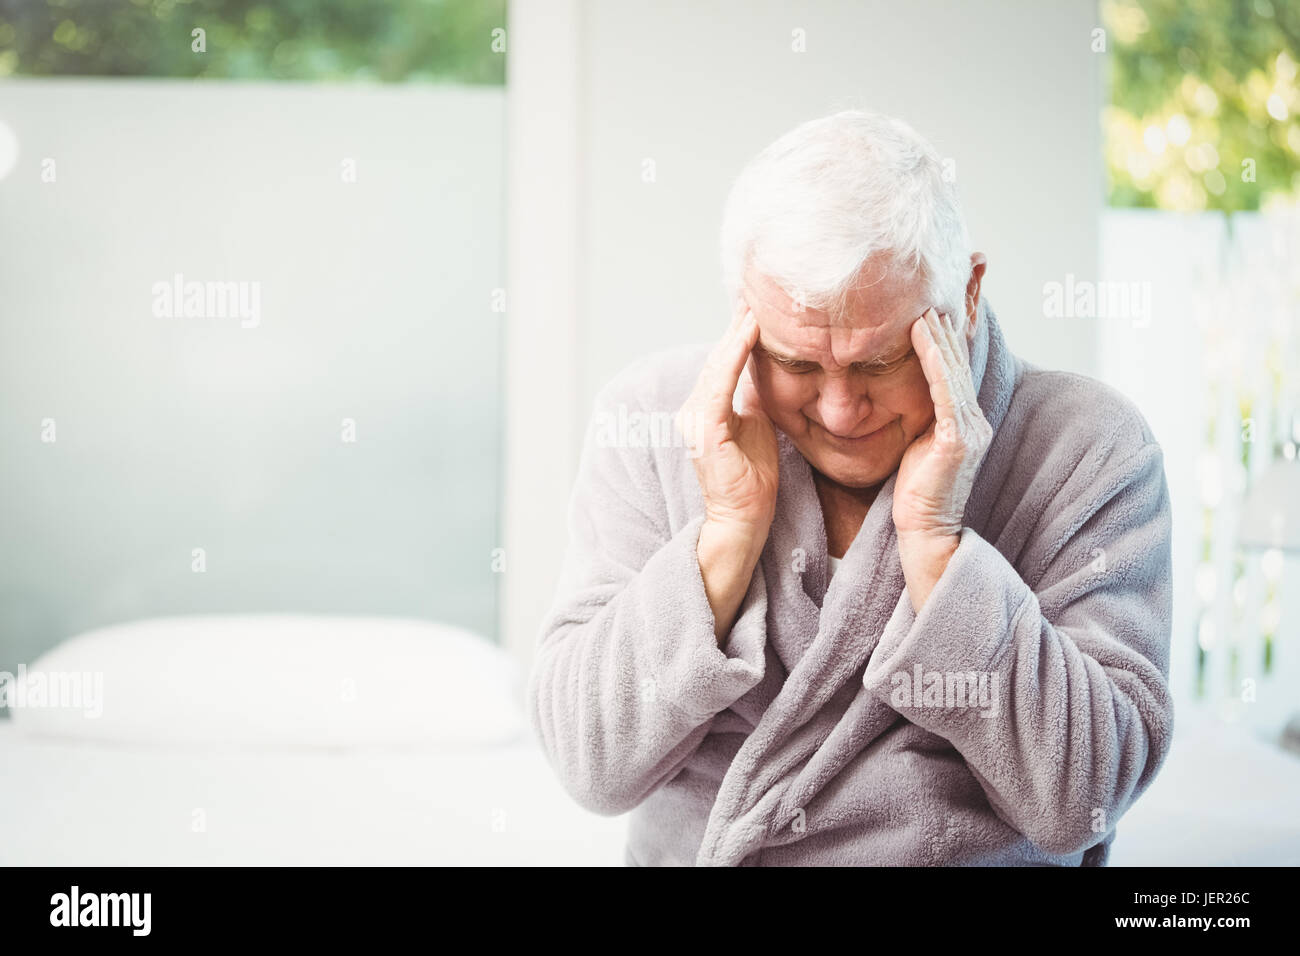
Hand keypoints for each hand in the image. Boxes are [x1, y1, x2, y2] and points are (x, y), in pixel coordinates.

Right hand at [678, 299, 779, 539]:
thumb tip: (767, 370)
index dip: (739, 331)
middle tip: (756, 288)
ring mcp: (695, 418)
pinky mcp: (705, 429)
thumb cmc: (753, 478)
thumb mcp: (757, 425)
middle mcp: (693, 408)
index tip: (756, 302)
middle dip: (738, 323)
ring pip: (718, 363)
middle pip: (719, 356)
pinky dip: (735, 355)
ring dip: (737, 331)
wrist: (744, 518)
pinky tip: (749, 332)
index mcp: (705, 407)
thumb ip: (754, 397)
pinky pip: (720, 383)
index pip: (723, 360)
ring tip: (756, 302)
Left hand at [893, 308, 991, 609]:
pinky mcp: (958, 440)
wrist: (924, 540)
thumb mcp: (908, 448)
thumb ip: (907, 417)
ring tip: (923, 293)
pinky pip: (946, 390)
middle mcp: (971, 418)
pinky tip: (922, 332)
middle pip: (959, 355)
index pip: (951, 362)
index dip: (944, 328)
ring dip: (938, 328)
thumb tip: (881, 390)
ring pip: (954, 366)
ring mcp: (969, 428)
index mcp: (961, 419)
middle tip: (937, 278)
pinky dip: (935, 358)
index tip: (929, 293)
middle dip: (950, 316)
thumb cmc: (910, 499)